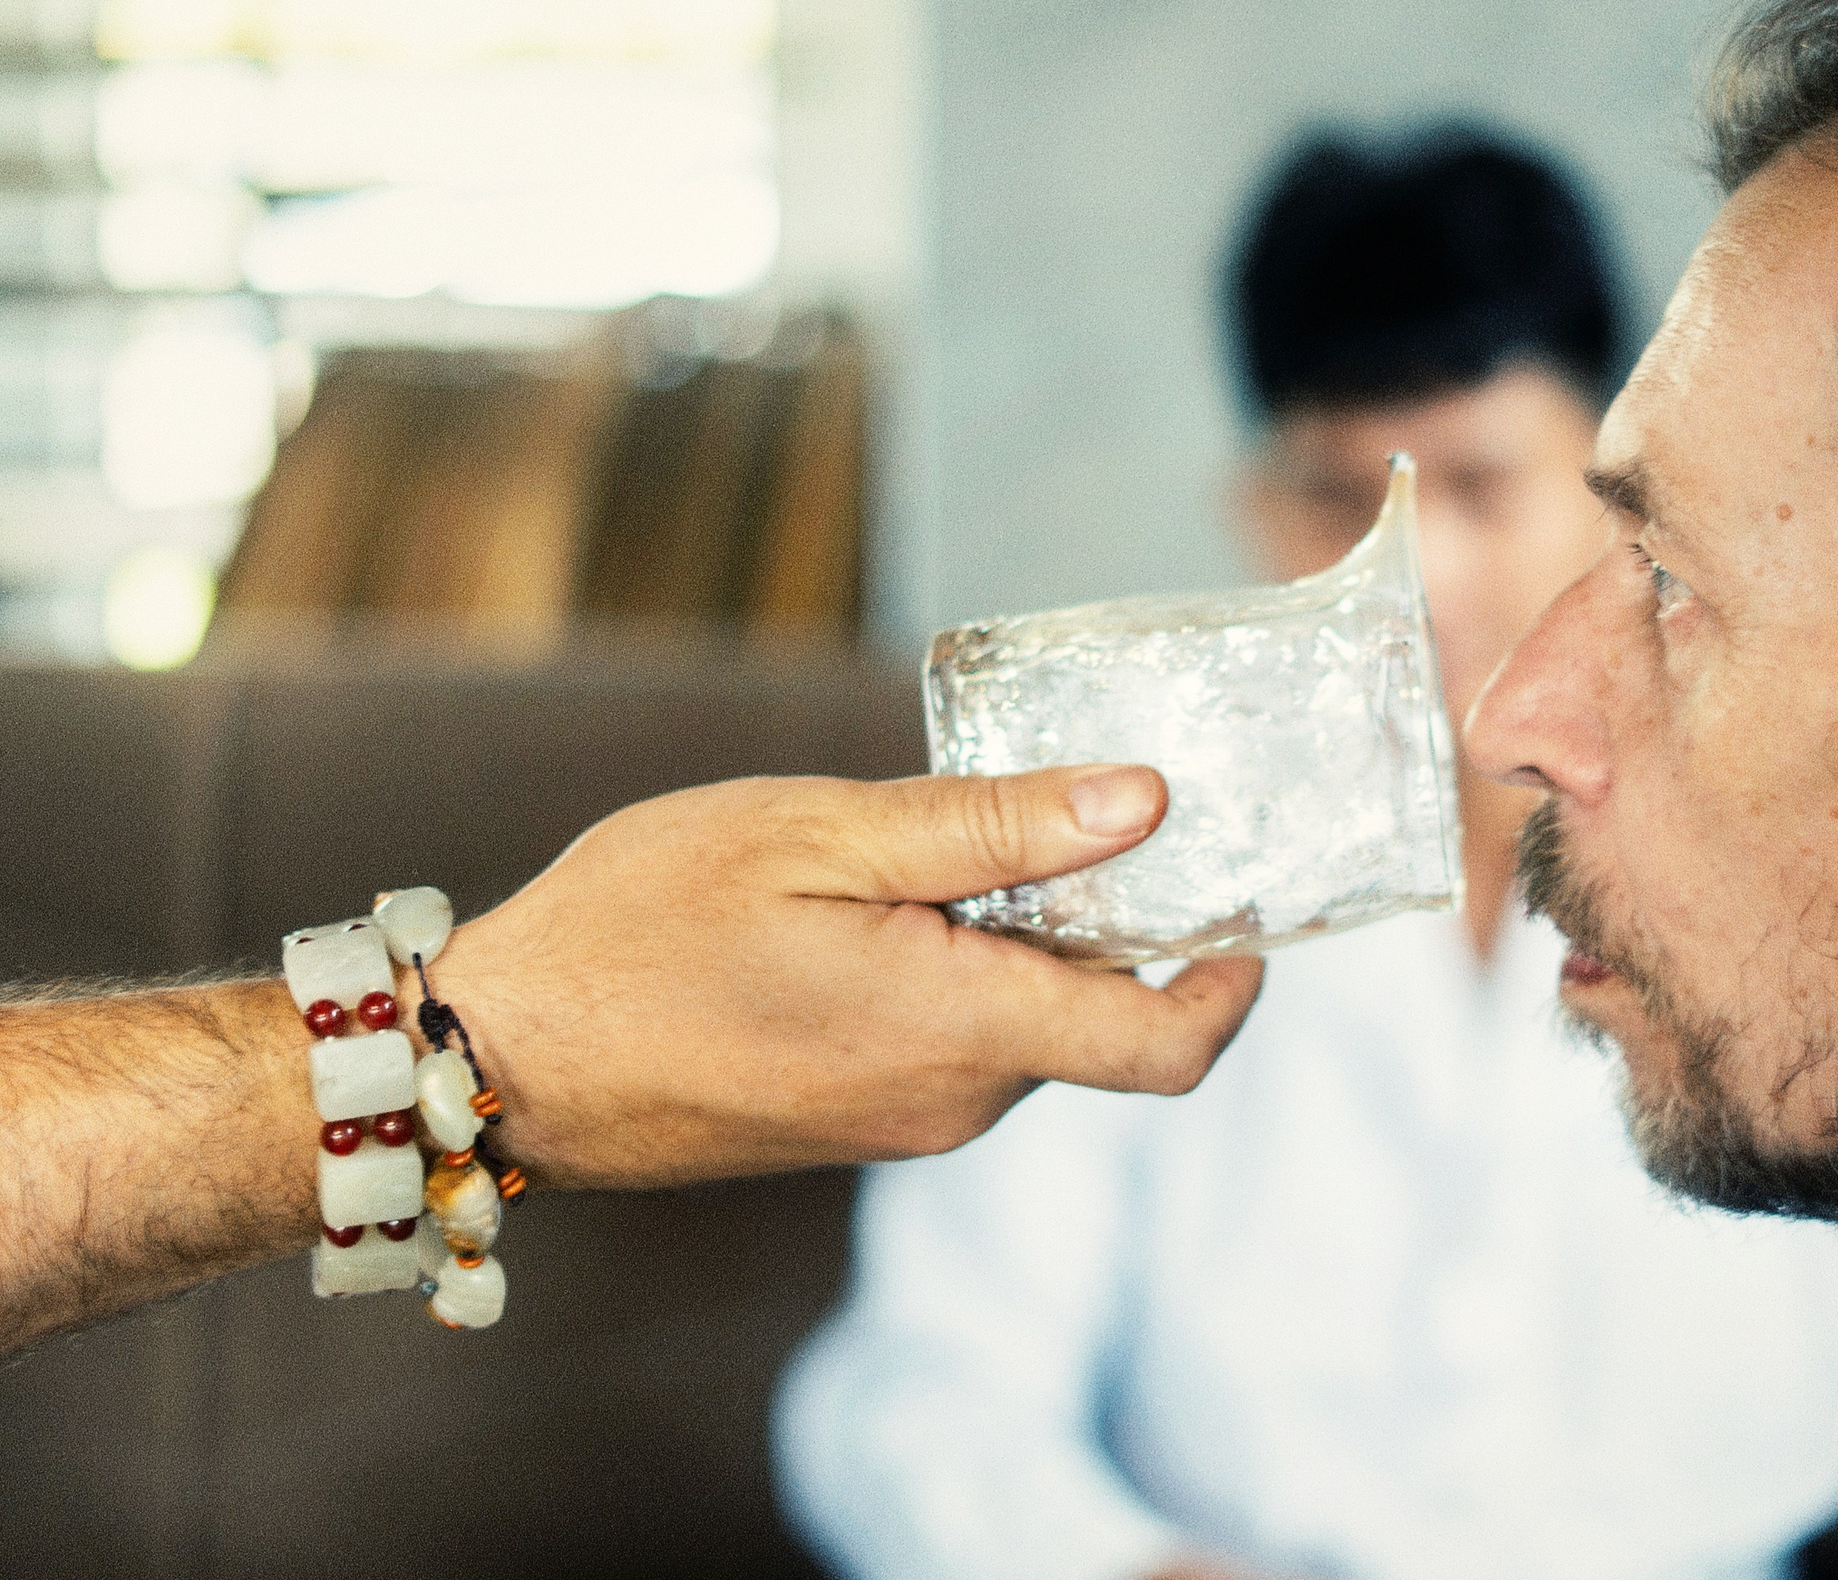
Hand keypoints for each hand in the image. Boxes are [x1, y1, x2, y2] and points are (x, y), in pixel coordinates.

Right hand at [415, 766, 1263, 1185]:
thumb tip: (1150, 802)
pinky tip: (883, 907)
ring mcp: (904, 1123)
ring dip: (1024, 944)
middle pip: (1100, 1023)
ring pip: (1025, 1030)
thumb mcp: (828, 836)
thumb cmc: (645, 926)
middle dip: (1113, 927)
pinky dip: (964, 976)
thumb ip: (1000, 827)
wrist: (504, 1056)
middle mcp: (955, 1101)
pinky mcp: (858, 1123)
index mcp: (964, 1030)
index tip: (1244, 903)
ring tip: (938, 849)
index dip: (1231, 984)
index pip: (1166, 1048)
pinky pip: (958, 1048)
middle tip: (1068, 811)